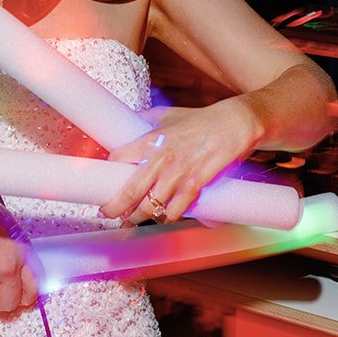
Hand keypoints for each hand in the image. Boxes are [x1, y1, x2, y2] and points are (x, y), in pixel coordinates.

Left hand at [101, 101, 260, 223]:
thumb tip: (129, 121)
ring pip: (152, 205)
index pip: (118, 158)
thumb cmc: (201, 119)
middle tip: (107, 213)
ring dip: (140, 217)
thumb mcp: (169, 115)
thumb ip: (147, 120)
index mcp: (151, 139)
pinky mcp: (198, 182)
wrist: (235, 122)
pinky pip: (178, 208)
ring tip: (132, 221)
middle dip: (115, 207)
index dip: (108, 173)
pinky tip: (164, 217)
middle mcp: (161, 157)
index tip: (102, 183)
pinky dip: (170, 216)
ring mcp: (180, 172)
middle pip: (130, 189)